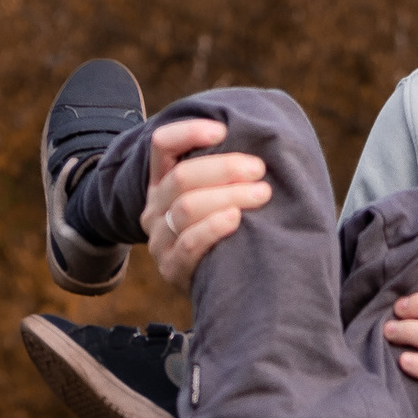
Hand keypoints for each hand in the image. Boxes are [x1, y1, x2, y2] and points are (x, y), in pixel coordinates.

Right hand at [143, 120, 270, 285]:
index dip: (188, 133)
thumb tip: (260, 145)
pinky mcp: (171, 268)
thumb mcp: (218, 196)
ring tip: (261, 193)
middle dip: (224, 168)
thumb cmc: (227, 230)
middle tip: (259, 169)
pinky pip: (189, 243)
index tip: (222, 130)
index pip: (163, 145)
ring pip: (187, 207)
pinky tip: (236, 218)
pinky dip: (213, 227)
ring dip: (228, 196)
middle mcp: (155, 207)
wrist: (219, 286)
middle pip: (182, 177)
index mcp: (162, 181)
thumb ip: (225, 174)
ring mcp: (160, 239)